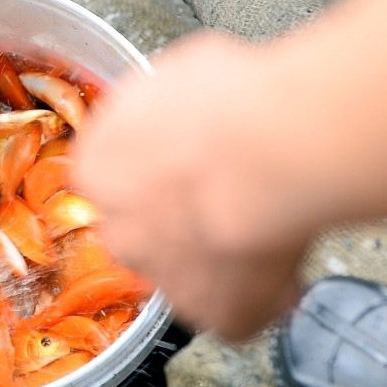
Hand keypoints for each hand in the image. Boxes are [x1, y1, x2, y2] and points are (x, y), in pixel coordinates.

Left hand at [76, 32, 312, 340]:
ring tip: (269, 235)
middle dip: (180, 223)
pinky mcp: (218, 316)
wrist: (272, 150)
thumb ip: (176, 105)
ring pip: (189, 278)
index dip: (156, 170)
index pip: (112, 177)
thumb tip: (193, 101)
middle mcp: (119, 231)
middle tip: (230, 197)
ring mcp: (167, 281)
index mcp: (99, 167)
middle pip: (144, 233)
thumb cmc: (229, 98)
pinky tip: (287, 273)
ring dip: (221, 263)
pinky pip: (238, 315)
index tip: (189, 160)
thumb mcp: (186, 69)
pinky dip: (262, 300)